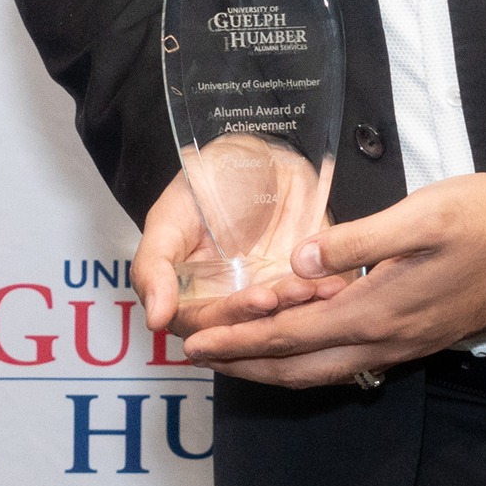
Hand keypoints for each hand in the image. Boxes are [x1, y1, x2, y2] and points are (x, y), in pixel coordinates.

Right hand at [133, 170, 326, 337]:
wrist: (253, 156)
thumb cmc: (204, 184)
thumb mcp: (168, 219)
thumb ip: (154, 269)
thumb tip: (155, 320)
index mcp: (191, 298)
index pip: (207, 326)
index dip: (231, 316)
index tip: (258, 299)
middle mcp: (228, 303)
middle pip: (247, 330)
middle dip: (268, 315)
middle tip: (283, 293)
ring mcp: (265, 295)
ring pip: (281, 321)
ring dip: (298, 308)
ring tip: (312, 288)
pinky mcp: (298, 285)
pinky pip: (311, 304)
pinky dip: (321, 298)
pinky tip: (332, 285)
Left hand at [179, 172, 485, 388]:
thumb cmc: (485, 219)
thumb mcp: (420, 215)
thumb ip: (357, 241)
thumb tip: (300, 261)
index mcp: (378, 311)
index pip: (289, 337)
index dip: (236, 341)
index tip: (192, 341)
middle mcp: (384, 339)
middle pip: (296, 367)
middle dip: (240, 363)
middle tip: (192, 354)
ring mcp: (401, 343)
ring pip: (320, 368)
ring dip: (269, 364)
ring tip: (228, 352)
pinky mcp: (413, 336)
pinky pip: (345, 356)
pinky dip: (305, 354)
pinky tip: (290, 338)